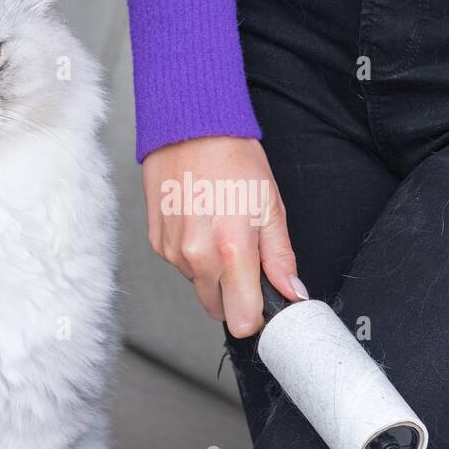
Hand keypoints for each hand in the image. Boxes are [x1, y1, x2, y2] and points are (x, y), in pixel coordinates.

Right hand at [142, 136, 305, 337]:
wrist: (190, 128)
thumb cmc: (233, 159)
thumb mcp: (270, 207)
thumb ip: (280, 258)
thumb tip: (292, 292)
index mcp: (232, 251)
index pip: (242, 320)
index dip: (257, 315)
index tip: (263, 302)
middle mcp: (197, 257)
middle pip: (219, 309)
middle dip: (235, 294)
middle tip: (244, 256)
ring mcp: (172, 252)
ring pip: (199, 286)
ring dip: (212, 271)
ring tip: (219, 228)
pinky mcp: (156, 242)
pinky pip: (180, 266)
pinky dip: (192, 255)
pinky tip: (200, 223)